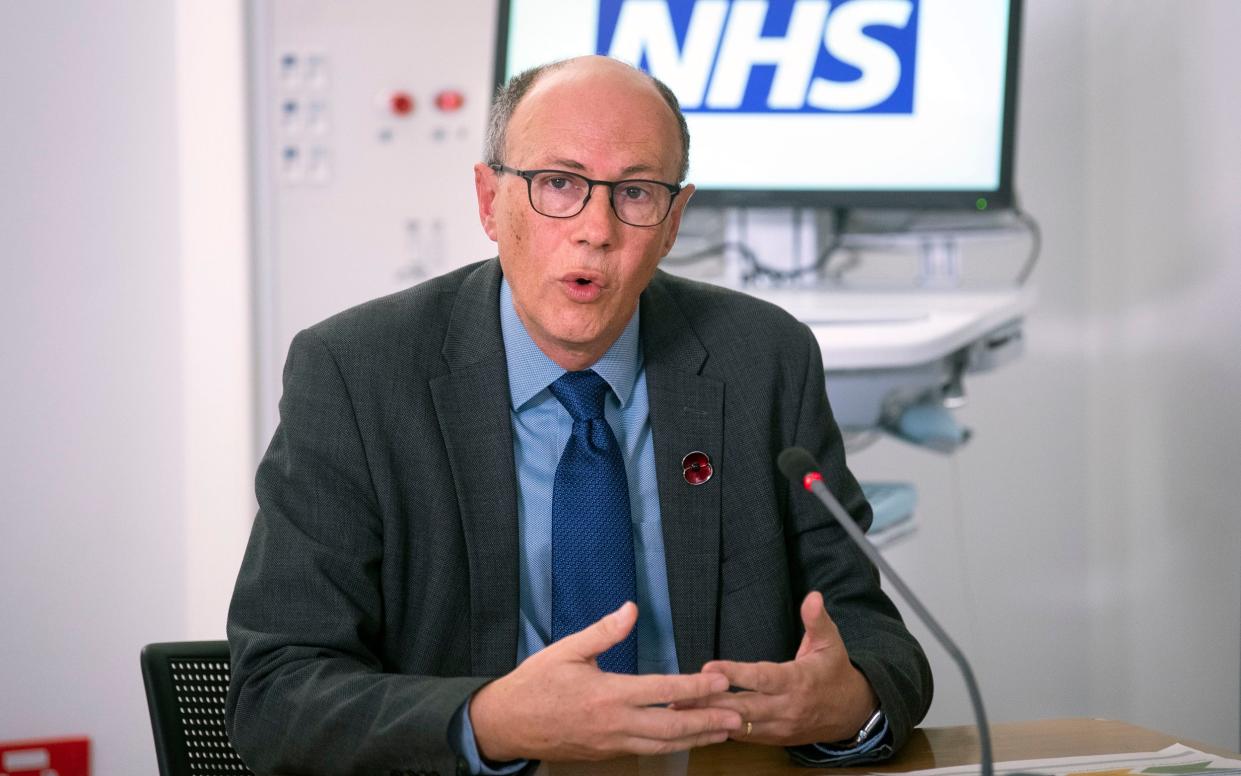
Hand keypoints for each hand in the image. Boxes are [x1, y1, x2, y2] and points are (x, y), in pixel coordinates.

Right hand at [469, 602, 742, 761]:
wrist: (507, 724)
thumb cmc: (535, 683)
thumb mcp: (567, 650)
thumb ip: (603, 632)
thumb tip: (631, 608)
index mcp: (609, 694)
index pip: (663, 693)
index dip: (696, 689)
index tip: (721, 682)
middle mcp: (615, 724)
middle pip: (672, 728)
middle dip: (708, 721)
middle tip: (737, 715)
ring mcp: (612, 744)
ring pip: (663, 746)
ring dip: (696, 738)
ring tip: (722, 731)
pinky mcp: (606, 754)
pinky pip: (647, 751)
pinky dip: (671, 746)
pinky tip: (685, 738)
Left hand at [678, 592, 878, 746]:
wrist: (852, 713)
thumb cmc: (834, 673)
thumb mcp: (831, 642)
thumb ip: (817, 620)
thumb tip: (812, 596)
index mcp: (798, 681)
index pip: (763, 678)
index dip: (736, 674)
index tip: (710, 669)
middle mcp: (787, 707)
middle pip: (743, 706)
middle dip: (711, 702)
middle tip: (681, 695)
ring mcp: (780, 726)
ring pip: (740, 724)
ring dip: (710, 718)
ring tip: (679, 710)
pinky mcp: (774, 738)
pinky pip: (744, 736)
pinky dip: (721, 729)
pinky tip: (698, 723)